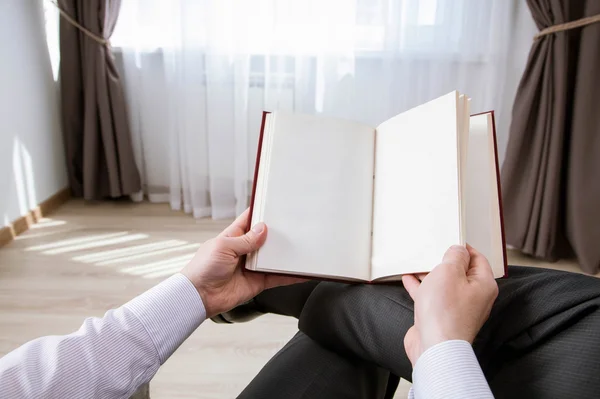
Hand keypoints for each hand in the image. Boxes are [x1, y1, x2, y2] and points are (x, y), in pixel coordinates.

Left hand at [181, 209, 304, 317]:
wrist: (200, 296)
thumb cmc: (203, 268)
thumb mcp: (224, 247)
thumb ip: (245, 240)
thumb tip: (263, 229)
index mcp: (233, 236)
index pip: (249, 220)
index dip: (261, 212)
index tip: (276, 206)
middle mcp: (244, 250)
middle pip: (266, 238)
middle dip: (279, 234)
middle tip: (295, 227)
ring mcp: (252, 266)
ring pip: (274, 258)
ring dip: (286, 255)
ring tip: (303, 247)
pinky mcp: (258, 282)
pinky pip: (277, 277)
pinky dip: (289, 276)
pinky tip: (300, 272)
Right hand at [401, 245, 497, 365]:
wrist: (434, 346)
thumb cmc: (445, 313)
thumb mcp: (449, 272)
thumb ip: (454, 256)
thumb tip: (457, 250)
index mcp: (483, 285)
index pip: (478, 259)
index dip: (465, 248)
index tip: (453, 241)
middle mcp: (473, 298)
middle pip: (461, 273)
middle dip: (446, 262)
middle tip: (435, 250)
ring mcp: (457, 309)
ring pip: (445, 286)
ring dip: (431, 274)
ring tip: (418, 263)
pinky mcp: (441, 318)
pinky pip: (432, 298)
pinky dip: (422, 287)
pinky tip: (409, 280)